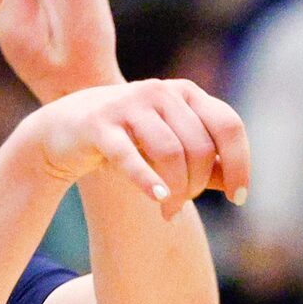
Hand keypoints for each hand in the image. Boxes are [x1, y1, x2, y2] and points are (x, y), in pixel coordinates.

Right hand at [19, 75, 248, 216]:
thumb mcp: (167, 148)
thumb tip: (235, 184)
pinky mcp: (99, 125)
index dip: (240, 164)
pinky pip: (130, 155)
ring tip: (168, 211)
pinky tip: (159, 199)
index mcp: (185, 93)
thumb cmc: (125, 141)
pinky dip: (148, 180)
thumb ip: (202, 163)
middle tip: (182, 206)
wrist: (62, 131)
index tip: (238, 198)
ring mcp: (128, 104)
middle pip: (199, 146)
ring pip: (170, 152)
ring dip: (175, 191)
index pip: (228, 126)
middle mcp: (160, 92)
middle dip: (197, 185)